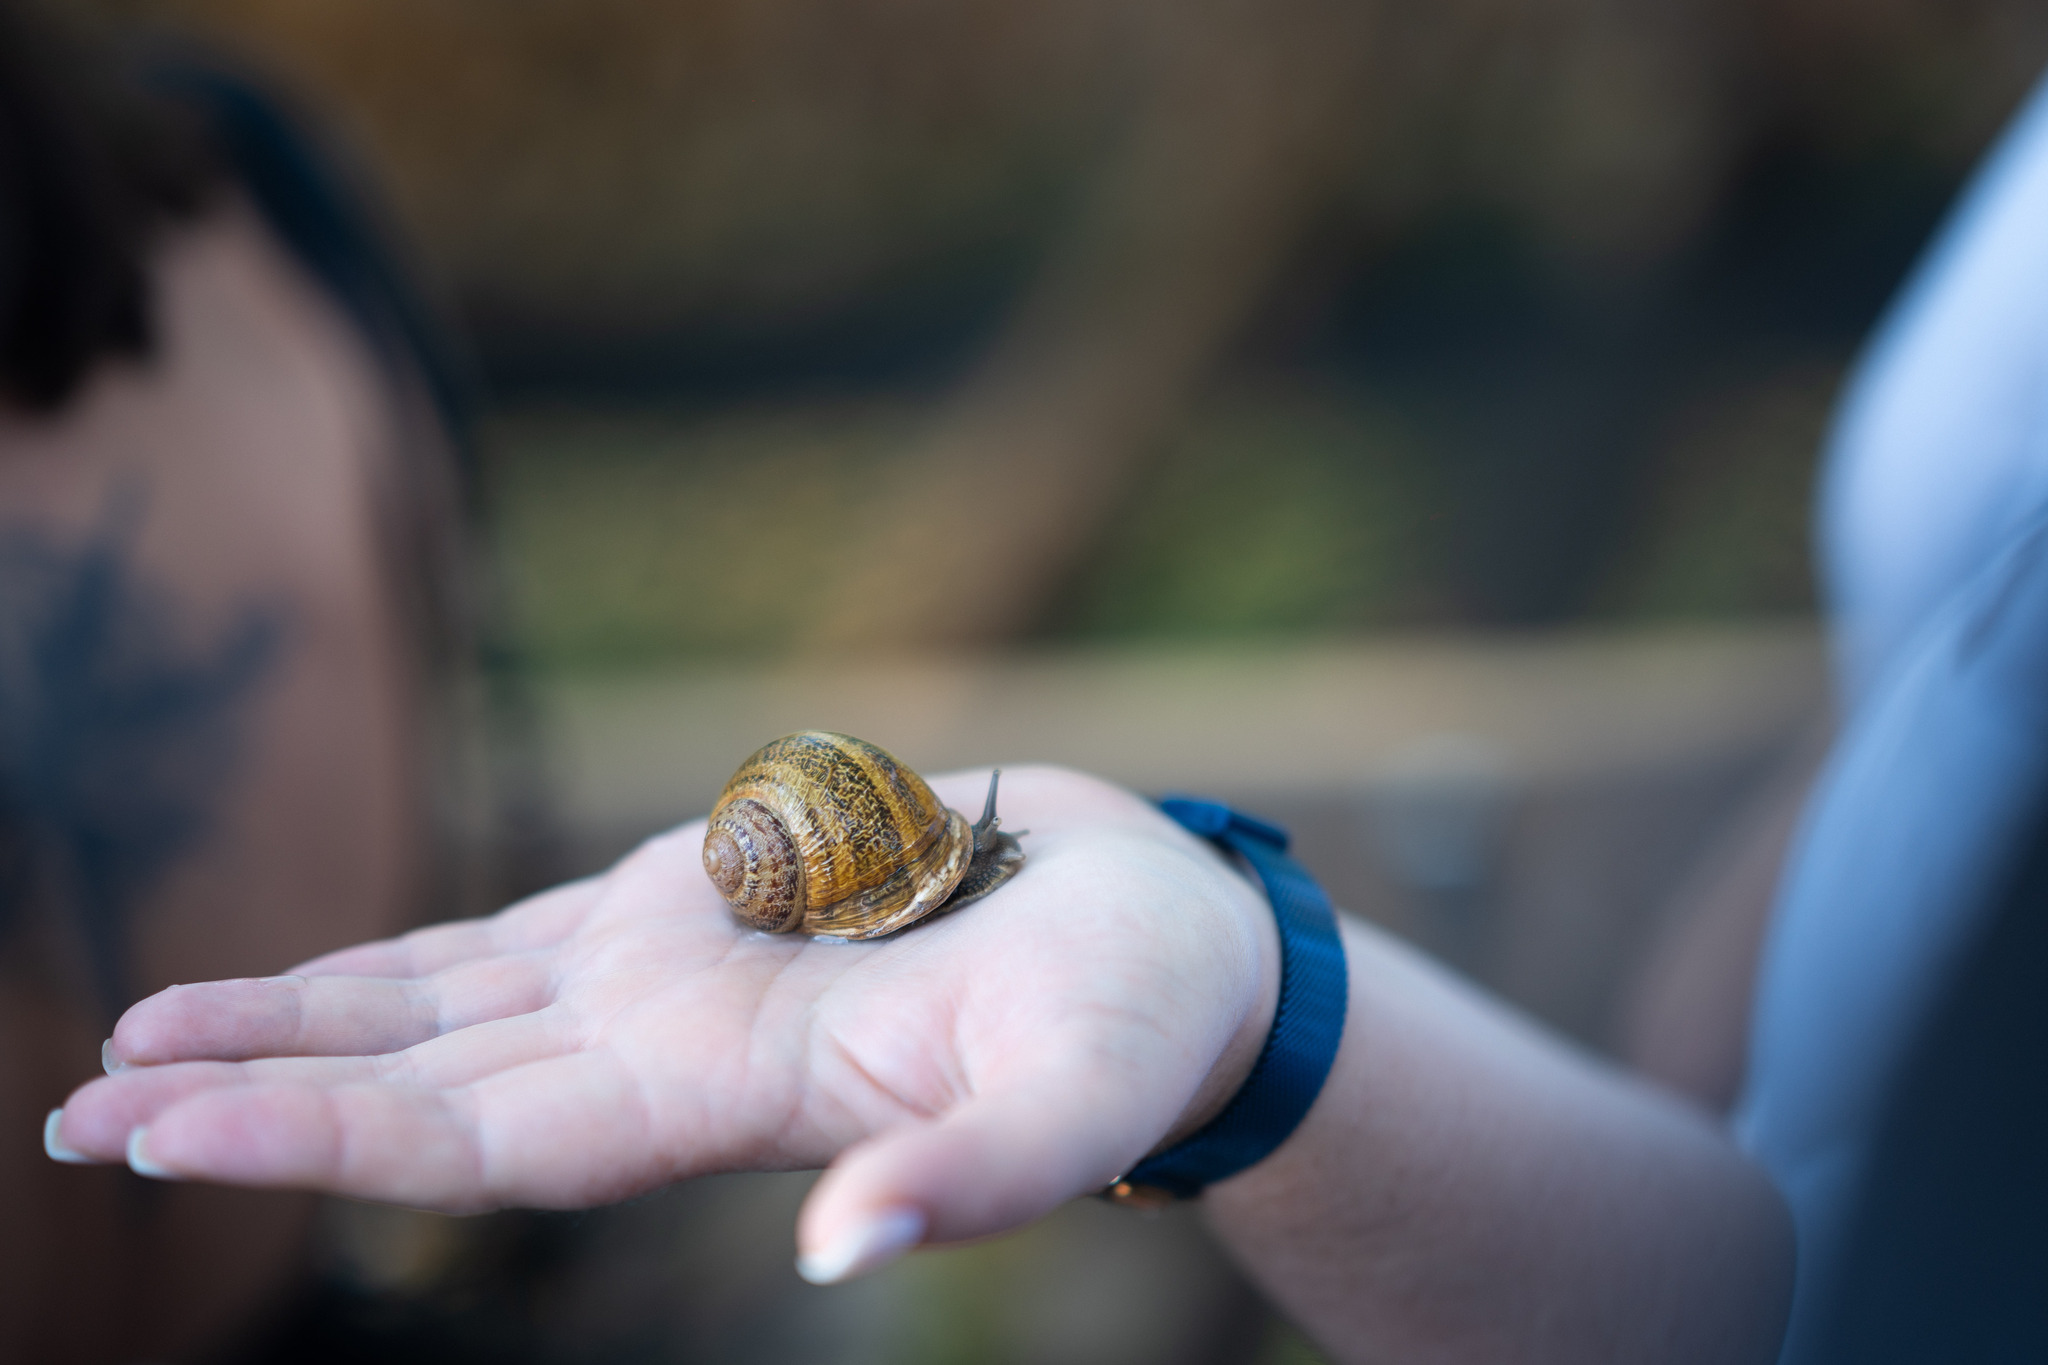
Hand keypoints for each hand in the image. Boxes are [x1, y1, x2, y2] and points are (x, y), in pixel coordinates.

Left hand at [50, 766, 1277, 1281]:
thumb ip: (969, 1176)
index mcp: (725, 1093)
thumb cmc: (1136, 1017)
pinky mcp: (698, 905)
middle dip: (257, 1100)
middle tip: (81, 1113)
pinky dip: (406, 956)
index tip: (158, 1130)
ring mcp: (671, 973)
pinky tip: (324, 975)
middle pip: (425, 1088)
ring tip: (146, 1040)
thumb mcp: (1076, 1095)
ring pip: (448, 1010)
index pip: (481, 1142)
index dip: (319, 1140)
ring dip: (301, 1027)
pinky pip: (516, 937)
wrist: (1161, 939)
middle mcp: (667, 1047)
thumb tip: (838, 1251)